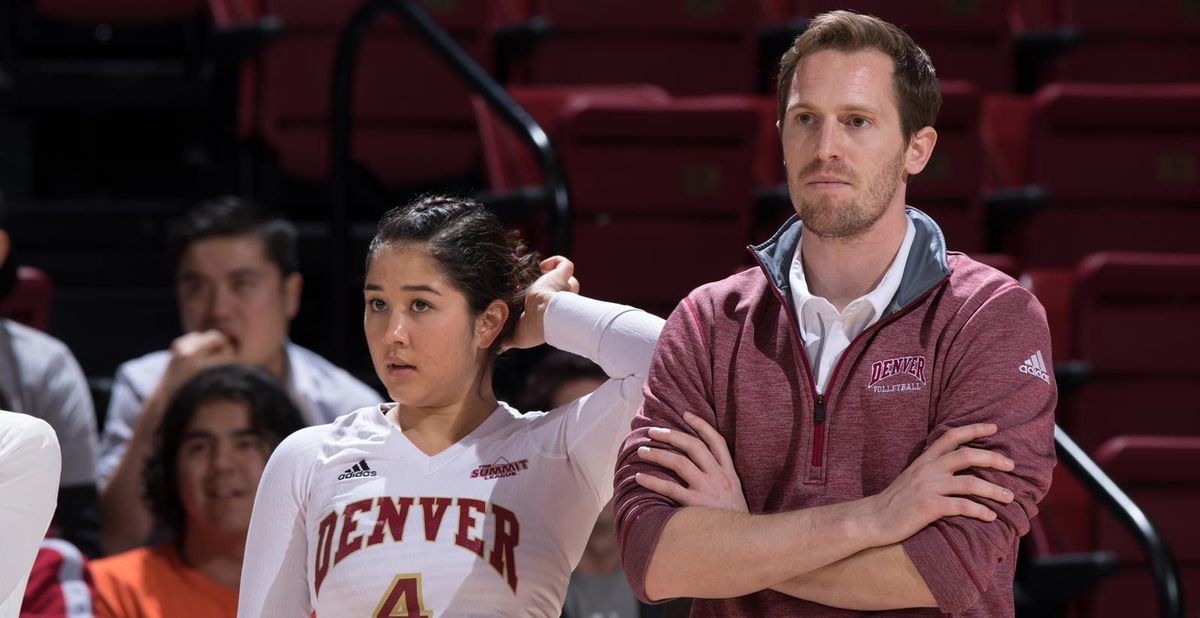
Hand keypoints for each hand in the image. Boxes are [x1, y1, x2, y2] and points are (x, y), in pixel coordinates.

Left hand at [506, 256, 579, 350]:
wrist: (544, 316)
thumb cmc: (533, 328)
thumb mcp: (518, 336)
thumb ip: (507, 340)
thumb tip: (498, 348)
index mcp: (549, 314)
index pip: (551, 308)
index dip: (546, 305)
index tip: (532, 304)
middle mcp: (561, 302)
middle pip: (565, 295)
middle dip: (558, 293)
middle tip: (538, 290)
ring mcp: (563, 288)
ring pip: (571, 282)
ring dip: (560, 279)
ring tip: (542, 275)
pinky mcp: (561, 276)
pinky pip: (566, 265)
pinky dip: (556, 261)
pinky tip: (543, 266)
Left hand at [634, 412, 748, 512]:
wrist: (746, 542)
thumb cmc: (735, 521)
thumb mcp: (736, 496)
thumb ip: (722, 480)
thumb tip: (701, 468)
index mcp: (730, 474)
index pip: (717, 442)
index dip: (701, 426)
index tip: (686, 414)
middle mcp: (719, 477)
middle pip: (694, 446)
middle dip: (672, 435)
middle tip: (652, 431)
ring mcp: (708, 490)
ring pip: (680, 462)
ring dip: (658, 454)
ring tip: (641, 450)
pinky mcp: (696, 505)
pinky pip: (670, 488)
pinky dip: (652, 481)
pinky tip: (639, 477)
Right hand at [864, 423, 1015, 546]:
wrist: (874, 518)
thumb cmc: (895, 500)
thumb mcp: (912, 476)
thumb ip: (931, 469)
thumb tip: (956, 469)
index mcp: (924, 459)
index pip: (951, 436)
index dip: (974, 429)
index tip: (994, 428)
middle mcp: (928, 469)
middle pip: (967, 455)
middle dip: (993, 458)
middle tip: (1011, 464)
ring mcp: (928, 486)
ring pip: (970, 482)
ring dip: (994, 489)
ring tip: (1009, 496)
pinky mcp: (928, 506)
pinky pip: (962, 506)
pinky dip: (980, 510)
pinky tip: (991, 516)